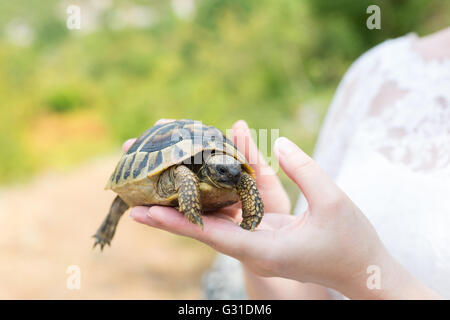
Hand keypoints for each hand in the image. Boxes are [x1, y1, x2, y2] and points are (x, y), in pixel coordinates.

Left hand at [127, 119, 438, 298]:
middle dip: (170, 204)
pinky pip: (241, 200)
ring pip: (219, 210)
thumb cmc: (353, 244)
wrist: (366, 270)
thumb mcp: (335, 203)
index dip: (175, 222)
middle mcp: (252, 245)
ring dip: (196, 186)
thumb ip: (306, 171)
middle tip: (136, 186)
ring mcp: (257, 236)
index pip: (209, 235)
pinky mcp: (266, 227)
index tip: (141, 212)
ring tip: (169, 162)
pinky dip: (232, 177)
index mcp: (263, 250)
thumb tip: (278, 142)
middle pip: (203, 223)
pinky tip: (226, 149)